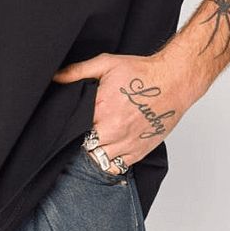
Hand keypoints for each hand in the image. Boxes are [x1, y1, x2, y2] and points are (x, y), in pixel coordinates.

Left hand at [51, 50, 201, 173]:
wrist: (174, 80)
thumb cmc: (142, 72)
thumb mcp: (106, 63)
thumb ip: (77, 71)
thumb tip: (55, 77)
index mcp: (100, 108)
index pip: (72, 128)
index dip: (68, 127)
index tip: (70, 123)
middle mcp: (112, 128)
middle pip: (83, 146)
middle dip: (80, 140)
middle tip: (81, 132)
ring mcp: (126, 142)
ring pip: (97, 159)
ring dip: (93, 152)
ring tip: (93, 141)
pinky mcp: (138, 151)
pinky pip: (115, 167)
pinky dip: (108, 162)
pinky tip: (106, 150)